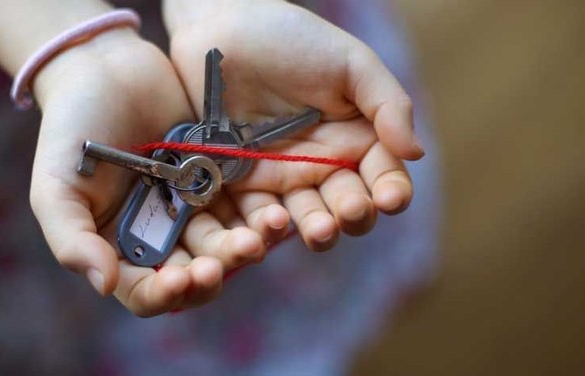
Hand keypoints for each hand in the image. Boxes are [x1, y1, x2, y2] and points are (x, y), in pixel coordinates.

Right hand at [29, 30, 266, 316]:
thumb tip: (103, 286)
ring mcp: (192, 207)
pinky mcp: (219, 179)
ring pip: (223, 245)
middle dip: (212, 273)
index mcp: (118, 247)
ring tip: (257, 238)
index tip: (180, 280)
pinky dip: (257, 216)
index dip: (163, 295)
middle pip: (192, 275)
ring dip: (242, 248)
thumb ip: (71, 239)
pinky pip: (243, 207)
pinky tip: (272, 213)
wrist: (105, 69)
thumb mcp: (55, 186)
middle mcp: (159, 235)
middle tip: (229, 258)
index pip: (144, 291)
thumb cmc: (70, 129)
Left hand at [164, 0, 421, 249]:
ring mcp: (282, 177)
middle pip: (348, 206)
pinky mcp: (243, 183)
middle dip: (353, 215)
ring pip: (306, 218)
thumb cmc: (290, 39)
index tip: (389, 199)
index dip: (390, 192)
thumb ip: (386, 103)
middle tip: (348, 212)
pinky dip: (266, 225)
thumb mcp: (349, 63)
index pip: (383, 176)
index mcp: (357, 138)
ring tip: (319, 230)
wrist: (218, 32)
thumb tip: (416, 153)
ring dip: (317, 229)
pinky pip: (257, 213)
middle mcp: (324, 164)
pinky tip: (273, 222)